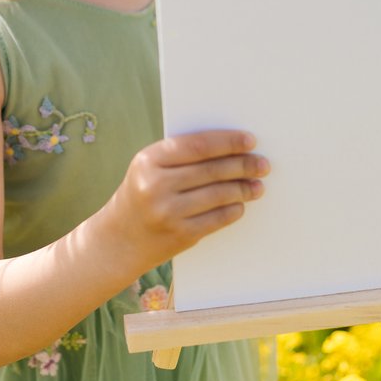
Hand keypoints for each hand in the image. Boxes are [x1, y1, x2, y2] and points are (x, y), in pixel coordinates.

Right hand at [102, 129, 269, 273]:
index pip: (197, 145)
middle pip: (212, 170)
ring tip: (257, 186)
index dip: (228, 142)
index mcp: (148, 160)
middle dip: (242, 165)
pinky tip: (241, 204)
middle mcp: (156, 185)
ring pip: (218, 195)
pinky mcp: (180, 234)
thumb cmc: (141, 195)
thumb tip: (230, 149)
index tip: (249, 141)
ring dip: (243, 189)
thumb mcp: (149, 168)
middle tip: (261, 164)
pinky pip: (217, 219)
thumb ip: (181, 156)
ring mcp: (168, 212)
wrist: (119, 239)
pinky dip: (233, 210)